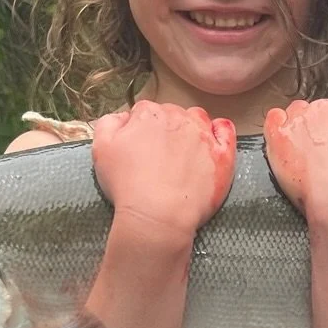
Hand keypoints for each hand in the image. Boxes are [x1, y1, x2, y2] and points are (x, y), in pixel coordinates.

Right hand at [91, 100, 236, 246]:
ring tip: (184, 151)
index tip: (140, 147)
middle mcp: (179, 118)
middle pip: (172, 114)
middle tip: (159, 156)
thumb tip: (123, 117)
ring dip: (191, 127)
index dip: (141, 129)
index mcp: (149, 114)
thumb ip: (109, 124)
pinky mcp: (222, 156)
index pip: (145, 111)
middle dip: (165, 130)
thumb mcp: (101, 149)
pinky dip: (220, 132)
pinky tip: (213, 141)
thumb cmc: (127, 186)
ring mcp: (203, 136)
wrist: (158, 216)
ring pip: (199, 119)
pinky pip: (226, 132)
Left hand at [263, 94, 327, 222]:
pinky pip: (273, 119)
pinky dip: (276, 125)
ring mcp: (300, 121)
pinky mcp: (280, 137)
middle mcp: (324, 108)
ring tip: (305, 152)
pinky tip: (284, 142)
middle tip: (325, 155)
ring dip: (299, 126)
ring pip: (295, 113)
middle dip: (321, 128)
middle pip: (319, 111)